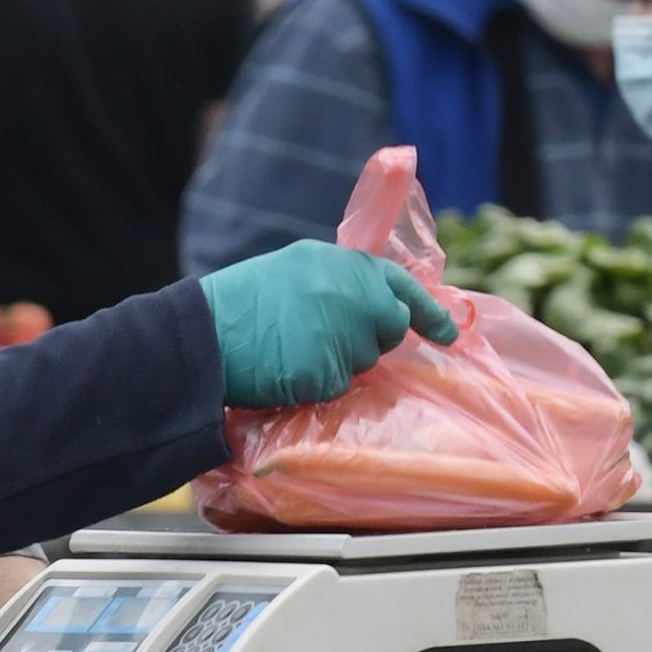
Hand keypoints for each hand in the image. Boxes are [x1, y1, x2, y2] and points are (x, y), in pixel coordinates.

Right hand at [201, 244, 459, 408]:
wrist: (201, 334)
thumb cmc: (238, 303)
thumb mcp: (293, 271)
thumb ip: (336, 284)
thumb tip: (371, 306)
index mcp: (341, 263)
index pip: (399, 284)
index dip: (428, 310)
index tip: (450, 332)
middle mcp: (352, 294)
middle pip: (389, 326)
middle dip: (369, 339)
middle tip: (327, 340)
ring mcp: (343, 334)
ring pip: (362, 361)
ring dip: (336, 363)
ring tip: (290, 349)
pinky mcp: (329, 372)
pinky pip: (336, 388)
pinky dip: (315, 386)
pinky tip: (285, 370)